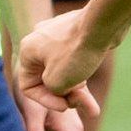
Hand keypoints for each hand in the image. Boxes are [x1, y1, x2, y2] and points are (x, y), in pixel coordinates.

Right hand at [12, 8, 115, 130]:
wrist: (103, 23)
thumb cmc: (77, 52)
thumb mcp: (58, 82)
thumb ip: (52, 91)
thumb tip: (62, 89)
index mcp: (28, 51)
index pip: (28, 86)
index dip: (45, 101)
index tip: (65, 106)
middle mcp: (39, 40)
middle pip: (47, 78)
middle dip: (65, 94)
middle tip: (81, 102)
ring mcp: (58, 34)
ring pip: (63, 69)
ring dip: (76, 86)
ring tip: (90, 97)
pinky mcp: (76, 32)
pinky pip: (74, 57)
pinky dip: (82, 70)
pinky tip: (92, 73)